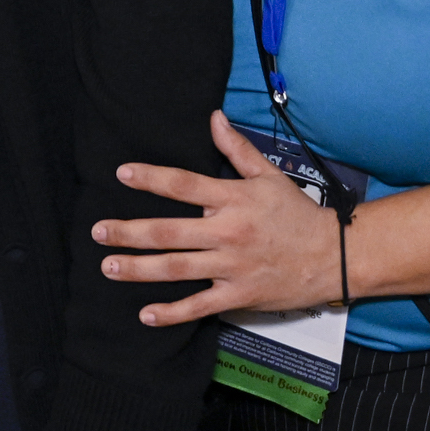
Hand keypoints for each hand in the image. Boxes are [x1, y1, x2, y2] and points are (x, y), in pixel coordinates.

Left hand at [93, 110, 338, 323]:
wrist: (332, 256)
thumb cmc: (296, 214)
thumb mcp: (269, 176)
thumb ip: (237, 149)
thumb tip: (213, 117)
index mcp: (233, 199)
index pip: (184, 184)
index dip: (151, 178)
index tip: (122, 174)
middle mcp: (228, 232)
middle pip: (169, 232)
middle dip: (129, 232)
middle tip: (97, 231)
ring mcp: (232, 266)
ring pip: (177, 268)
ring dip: (139, 269)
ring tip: (108, 266)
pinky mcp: (239, 296)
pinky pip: (200, 306)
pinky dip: (172, 312)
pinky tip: (146, 314)